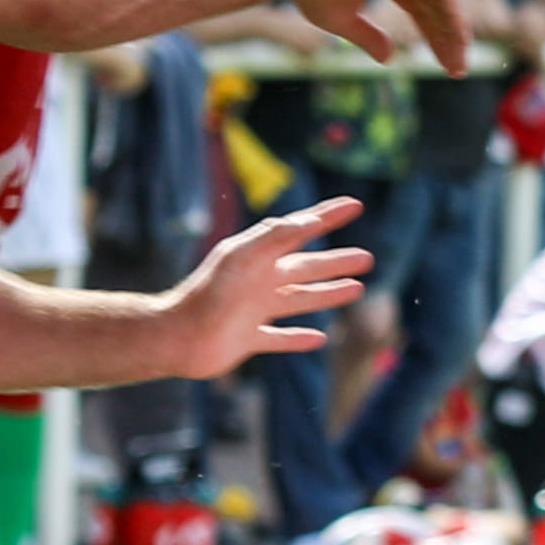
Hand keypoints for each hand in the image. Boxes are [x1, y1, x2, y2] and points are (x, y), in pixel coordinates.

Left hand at [153, 197, 373, 375]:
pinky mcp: (248, 340)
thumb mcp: (243, 255)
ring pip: (300, 299)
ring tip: (356, 289)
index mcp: (259, 256)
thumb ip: (275, 235)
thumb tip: (310, 219)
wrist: (177, 335)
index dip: (328, 216)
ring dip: (328, 293)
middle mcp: (259, 281)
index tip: (356, 204)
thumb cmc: (209, 293)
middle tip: (367, 258)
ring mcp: (254, 310)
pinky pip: (280, 339)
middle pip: (306, 267)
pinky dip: (299, 339)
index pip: (300, 230)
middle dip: (336, 262)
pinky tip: (319, 338)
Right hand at [292, 0, 474, 72]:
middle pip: (436, 8)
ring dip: (456, 32)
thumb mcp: (345, 24)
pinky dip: (455, 16)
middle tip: (457, 70)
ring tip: (459, 64)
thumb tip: (389, 59)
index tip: (444, 64)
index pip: (420, 10)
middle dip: (448, 39)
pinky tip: (459, 41)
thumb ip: (369, 38)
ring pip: (446, 0)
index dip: (433, 37)